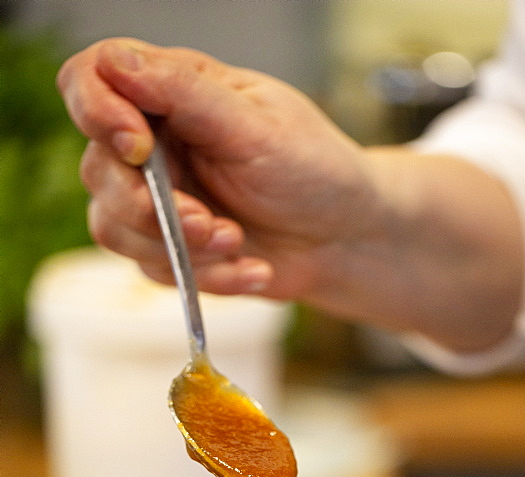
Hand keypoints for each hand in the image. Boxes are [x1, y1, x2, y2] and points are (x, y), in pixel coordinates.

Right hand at [57, 39, 373, 300]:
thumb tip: (117, 63)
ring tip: (238, 243)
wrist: (344, 239)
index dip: (97, 110)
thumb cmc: (312, 169)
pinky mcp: (168, 249)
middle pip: (99, 170)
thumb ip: (186, 95)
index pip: (92, 79)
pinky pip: (154, 270)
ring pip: (114, 228)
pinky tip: (252, 269)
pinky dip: (209, 277)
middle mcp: (154, 144)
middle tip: (206, 223)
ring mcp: (157, 200)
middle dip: (151, 208)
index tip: (138, 148)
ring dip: (179, 248)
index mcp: (171, 91)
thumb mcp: (257, 126)